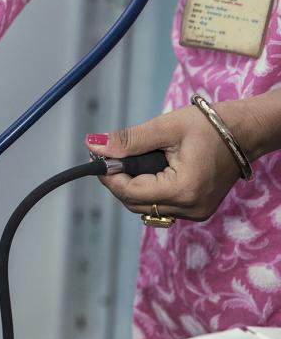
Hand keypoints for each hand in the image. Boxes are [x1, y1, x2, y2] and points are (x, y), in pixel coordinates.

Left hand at [84, 103, 242, 221]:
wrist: (245, 132)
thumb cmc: (208, 126)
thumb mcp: (165, 128)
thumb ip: (129, 140)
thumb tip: (93, 145)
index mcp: (183, 190)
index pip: (131, 193)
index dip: (110, 177)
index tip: (98, 159)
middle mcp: (190, 208)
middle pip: (136, 204)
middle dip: (118, 182)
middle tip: (110, 158)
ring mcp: (195, 212)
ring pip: (146, 208)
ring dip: (132, 187)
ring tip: (129, 161)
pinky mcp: (197, 210)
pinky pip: (161, 206)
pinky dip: (148, 191)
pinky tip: (148, 171)